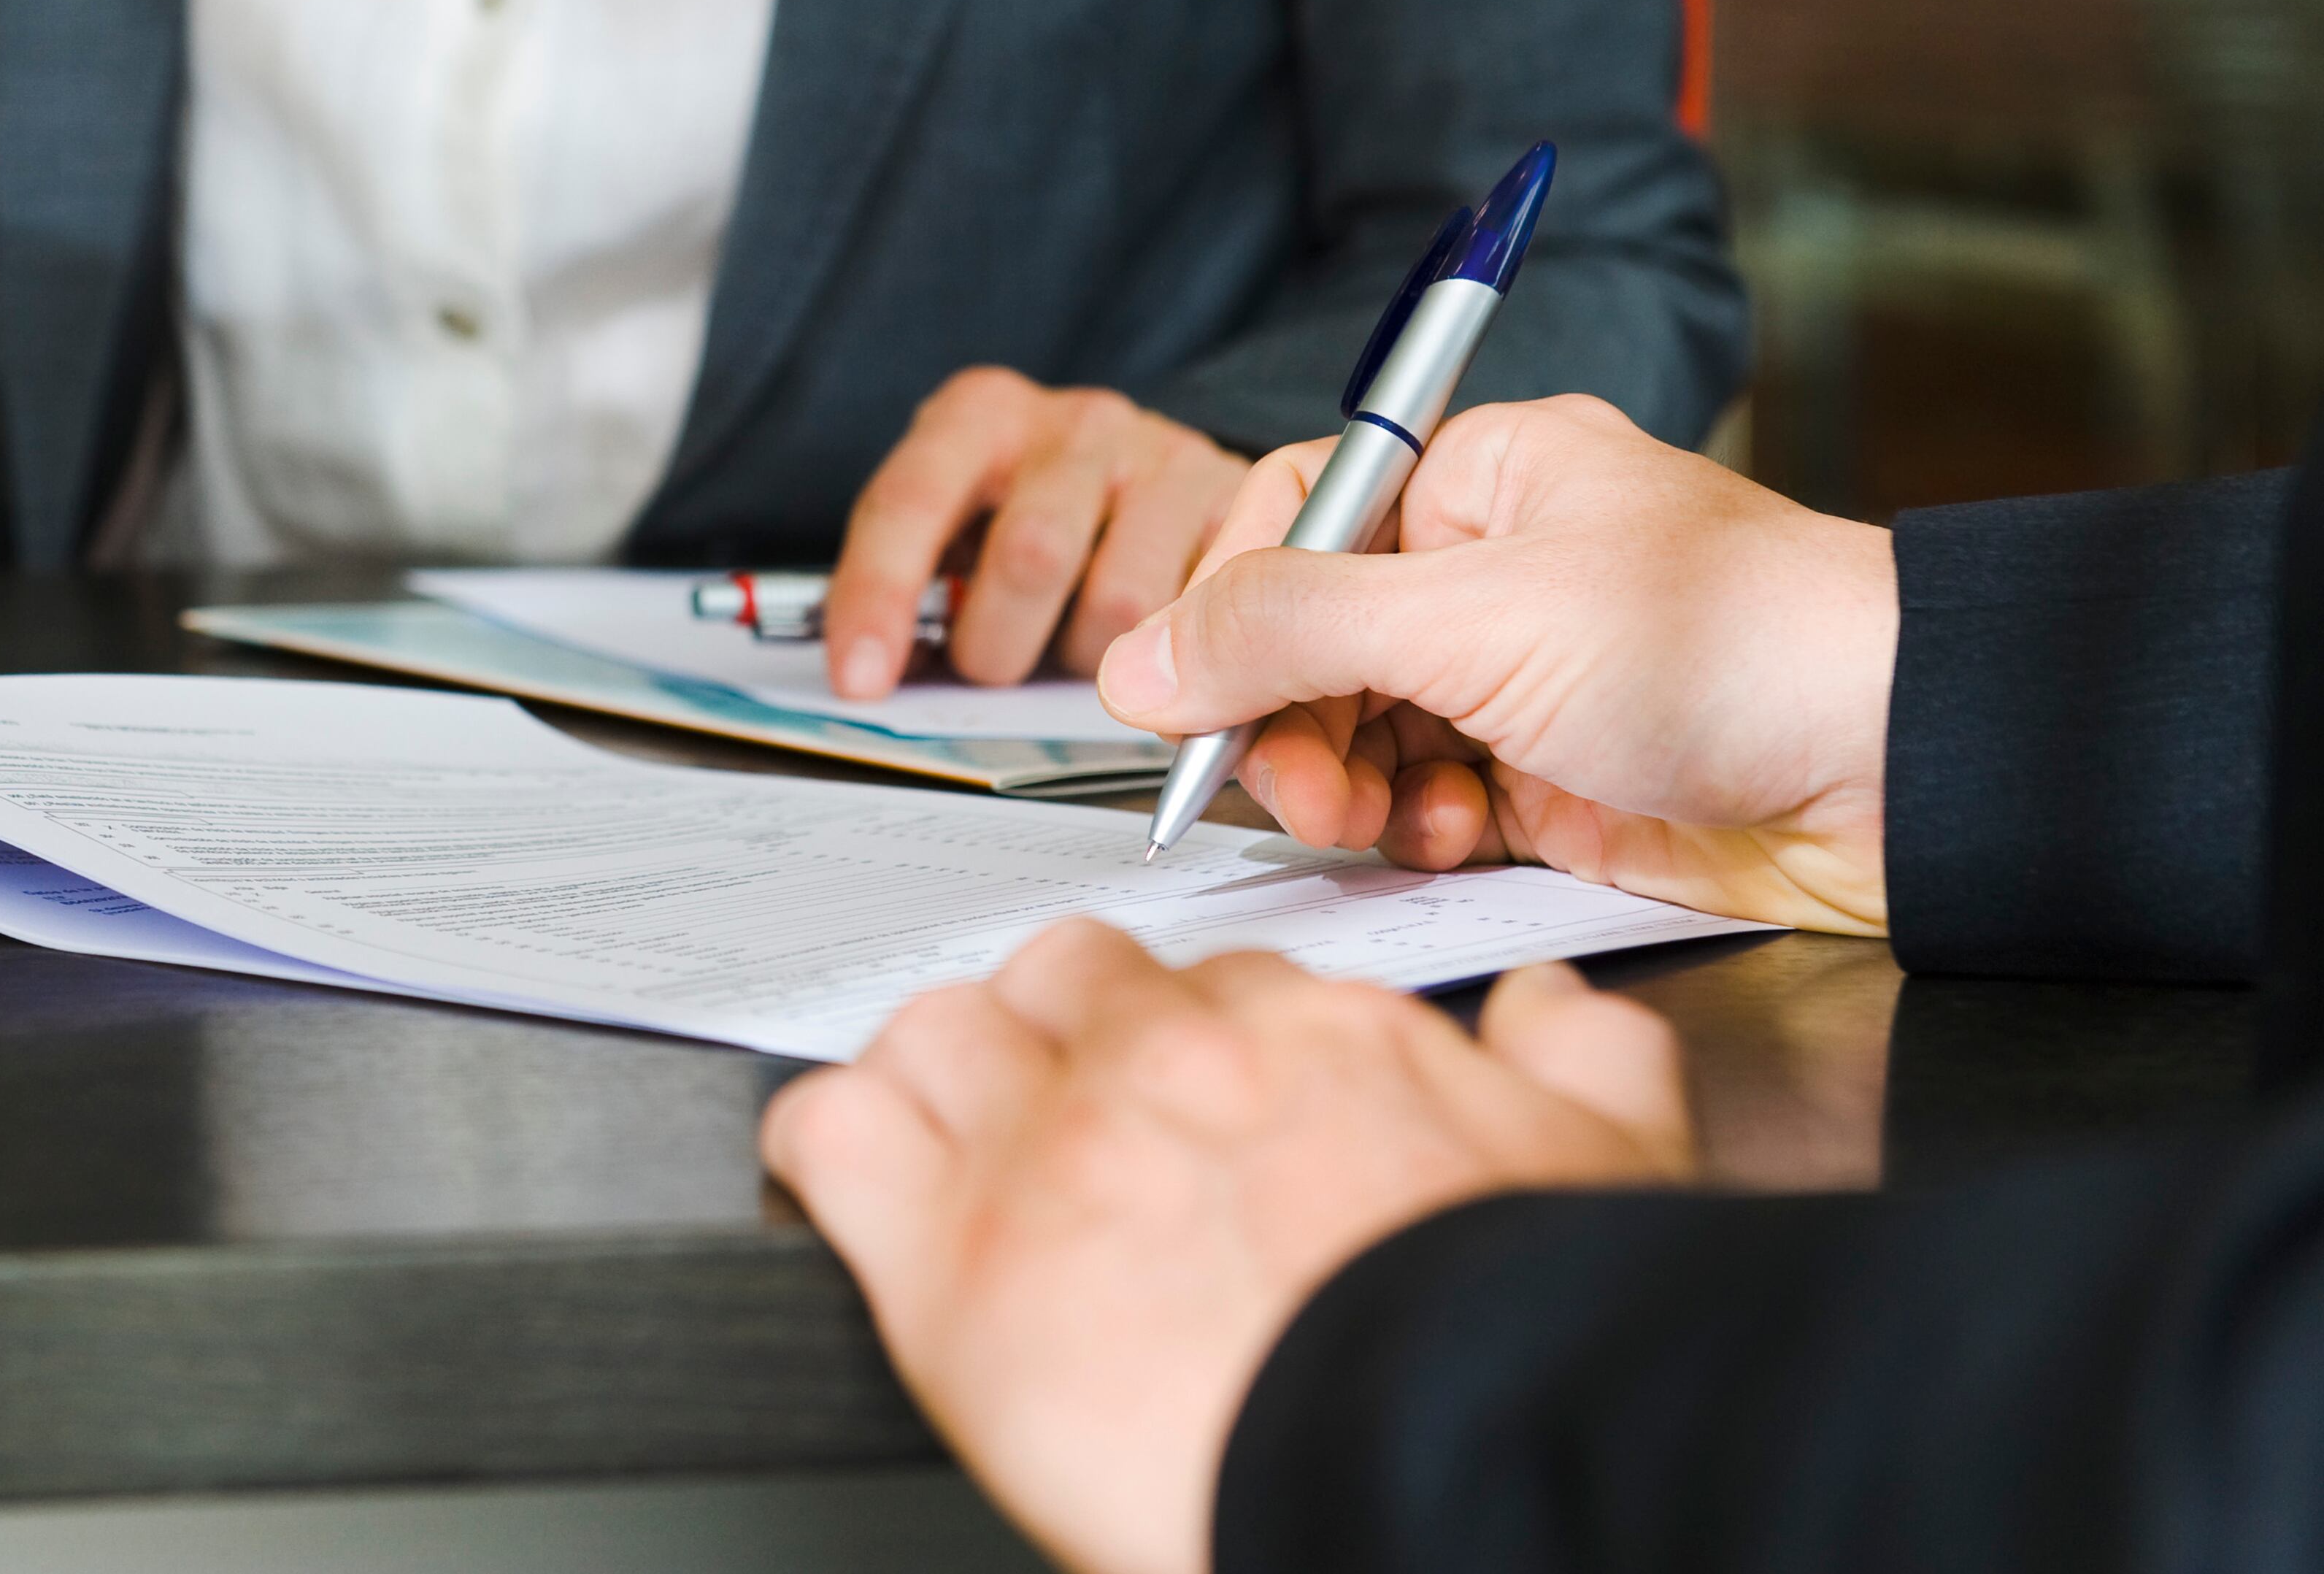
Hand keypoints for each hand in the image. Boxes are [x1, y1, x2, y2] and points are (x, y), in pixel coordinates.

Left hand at [764, 922, 1691, 1573]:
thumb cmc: (1518, 1346)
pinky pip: (835, 1132)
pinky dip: (831, 1144)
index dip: (1186, 1037)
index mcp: (1306, 1036)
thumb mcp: (1607, 1166)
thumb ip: (1578, 1058)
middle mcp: (1164, 1064)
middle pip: (1055, 976)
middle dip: (1056, 1033)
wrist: (1445, 1463)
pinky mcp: (948, 1258)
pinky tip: (856, 1179)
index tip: (1186, 1094)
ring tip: (957, 1147)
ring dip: (944, 1078)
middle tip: (1068, 1117)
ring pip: (935, 1030)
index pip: (1203, 974)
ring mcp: (1046, 1148)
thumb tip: (1546, 1008)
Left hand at [827, 371, 1249, 696]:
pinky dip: (1165, 657)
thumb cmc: (1027, 512)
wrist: (1147, 471)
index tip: (860, 679)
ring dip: (1087, 661)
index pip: (910, 501)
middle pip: (1029, 556)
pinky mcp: (1236, 500)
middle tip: (995, 666)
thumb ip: (918, 585)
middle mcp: (1073, 423)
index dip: (878, 596)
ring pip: (1120, 605)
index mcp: (978, 416)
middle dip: (998, 645)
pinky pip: (1198, 615)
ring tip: (1076, 643)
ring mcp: (1161, 455)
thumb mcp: (957, 527)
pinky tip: (1149, 641)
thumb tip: (875, 676)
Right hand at [1095, 395, 1893, 933]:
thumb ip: (1287, 631)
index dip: (1234, 600)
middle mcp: (1498, 568)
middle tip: (1295, 784)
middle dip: (1286, 715)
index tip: (1196, 687)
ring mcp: (1524, 679)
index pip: (1298, 514)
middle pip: (1313, 636)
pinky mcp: (1556, 781)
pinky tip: (1451, 839)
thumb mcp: (1474, 618)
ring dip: (1345, 781)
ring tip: (1375, 818)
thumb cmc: (1730, 645)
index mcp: (1485, 476)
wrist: (1908, 772)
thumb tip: (1140, 662)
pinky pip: (1427, 803)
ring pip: (1361, 729)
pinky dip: (1417, 829)